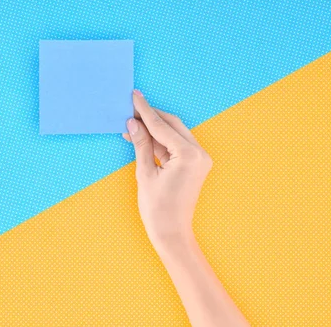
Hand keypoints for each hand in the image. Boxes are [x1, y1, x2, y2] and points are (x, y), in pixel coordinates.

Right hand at [123, 90, 211, 248]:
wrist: (172, 234)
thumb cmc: (158, 209)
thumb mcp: (145, 173)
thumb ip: (141, 144)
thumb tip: (133, 123)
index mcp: (189, 155)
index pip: (162, 126)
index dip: (145, 111)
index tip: (134, 96)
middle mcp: (200, 154)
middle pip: (172, 125)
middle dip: (150, 116)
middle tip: (131, 107)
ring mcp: (200, 159)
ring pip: (174, 133)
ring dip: (154, 128)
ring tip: (132, 122)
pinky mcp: (195, 165)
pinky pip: (176, 145)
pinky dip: (160, 141)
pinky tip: (142, 136)